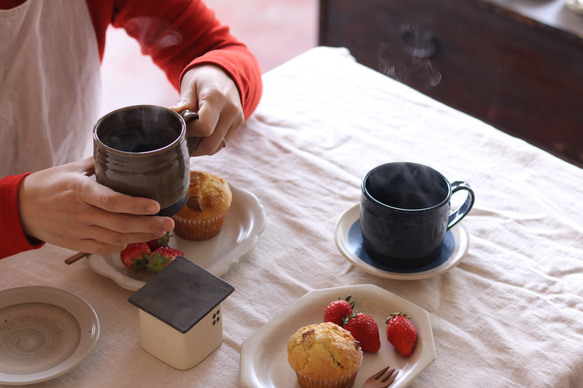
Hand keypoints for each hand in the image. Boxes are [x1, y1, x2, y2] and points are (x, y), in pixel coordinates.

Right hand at [18, 158, 173, 255]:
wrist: (21, 208)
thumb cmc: (49, 184)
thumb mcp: (72, 168)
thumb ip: (100, 164)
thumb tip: (126, 155)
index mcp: (79, 190)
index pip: (110, 200)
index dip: (134, 205)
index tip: (156, 205)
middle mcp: (80, 213)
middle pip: (119, 223)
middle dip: (148, 225)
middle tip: (169, 221)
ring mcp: (79, 231)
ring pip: (116, 238)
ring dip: (141, 236)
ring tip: (161, 230)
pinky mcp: (77, 244)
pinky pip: (104, 249)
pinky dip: (122, 245)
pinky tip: (135, 238)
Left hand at [171, 64, 243, 155]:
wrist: (225, 72)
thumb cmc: (203, 78)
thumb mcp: (190, 85)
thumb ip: (183, 104)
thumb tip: (171, 116)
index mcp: (216, 98)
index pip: (204, 128)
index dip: (190, 131)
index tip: (182, 124)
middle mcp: (231, 110)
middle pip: (211, 144)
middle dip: (194, 146)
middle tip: (183, 136)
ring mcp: (237, 119)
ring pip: (216, 147)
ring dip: (201, 147)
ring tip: (192, 134)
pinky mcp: (238, 124)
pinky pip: (221, 143)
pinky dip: (210, 143)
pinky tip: (202, 133)